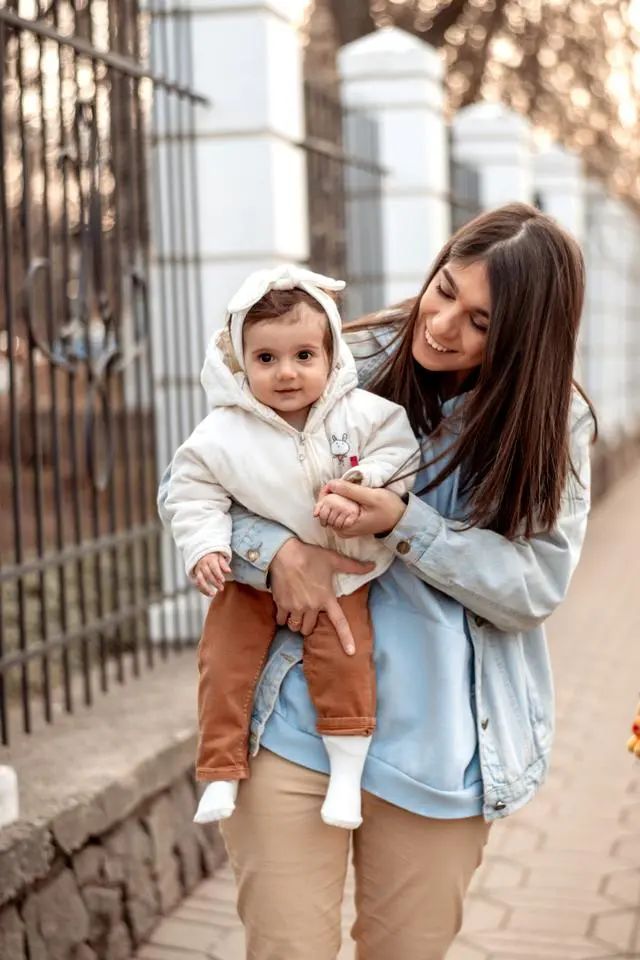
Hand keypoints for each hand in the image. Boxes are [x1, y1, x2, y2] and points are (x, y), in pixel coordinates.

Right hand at [192, 552, 230, 597]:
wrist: (202, 555)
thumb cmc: (214, 557)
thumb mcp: (220, 557)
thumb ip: (224, 564)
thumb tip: (228, 571)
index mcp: (210, 559)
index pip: (214, 567)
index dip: (218, 574)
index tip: (223, 580)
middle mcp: (203, 565)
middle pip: (208, 574)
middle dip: (214, 582)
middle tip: (221, 588)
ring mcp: (198, 570)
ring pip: (200, 580)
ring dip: (206, 588)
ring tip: (213, 594)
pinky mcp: (196, 576)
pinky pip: (197, 584)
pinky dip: (202, 590)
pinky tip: (209, 594)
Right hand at [269, 538, 374, 653]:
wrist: (284, 553)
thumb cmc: (310, 556)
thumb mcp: (334, 559)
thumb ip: (353, 566)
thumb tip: (373, 565)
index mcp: (326, 598)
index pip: (339, 622)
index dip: (346, 638)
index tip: (351, 652)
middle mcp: (311, 607)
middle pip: (309, 629)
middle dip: (309, 625)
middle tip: (308, 615)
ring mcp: (295, 607)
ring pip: (296, 627)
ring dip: (296, 624)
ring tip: (296, 615)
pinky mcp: (281, 604)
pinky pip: (281, 620)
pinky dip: (283, 618)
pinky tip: (284, 610)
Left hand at [316, 480, 406, 538]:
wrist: (399, 518)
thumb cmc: (388, 508)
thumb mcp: (371, 496)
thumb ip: (350, 491)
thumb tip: (330, 484)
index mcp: (345, 527)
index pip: (324, 511)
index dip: (325, 495)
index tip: (331, 484)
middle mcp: (342, 531)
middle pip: (325, 511)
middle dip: (328, 496)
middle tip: (336, 484)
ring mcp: (344, 529)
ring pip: (330, 511)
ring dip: (333, 498)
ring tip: (341, 488)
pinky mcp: (348, 525)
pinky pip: (336, 512)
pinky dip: (338, 502)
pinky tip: (344, 495)